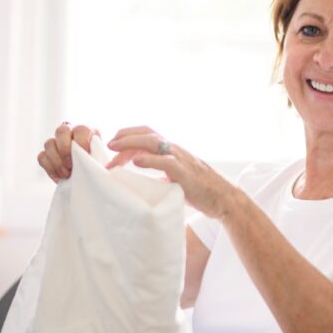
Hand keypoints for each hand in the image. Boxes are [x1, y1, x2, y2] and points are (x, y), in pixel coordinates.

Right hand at [37, 122, 98, 182]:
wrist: (87, 178)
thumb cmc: (97, 168)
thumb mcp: (102, 161)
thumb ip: (99, 156)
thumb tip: (95, 159)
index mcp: (86, 132)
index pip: (81, 129)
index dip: (81, 142)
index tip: (85, 157)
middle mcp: (70, 133)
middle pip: (61, 130)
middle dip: (65, 149)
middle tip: (71, 165)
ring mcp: (56, 143)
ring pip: (49, 143)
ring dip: (57, 161)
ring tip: (66, 174)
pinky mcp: (46, 154)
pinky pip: (41, 156)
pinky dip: (49, 167)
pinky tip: (59, 177)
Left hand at [106, 126, 239, 218]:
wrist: (224, 199)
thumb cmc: (200, 191)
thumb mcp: (176, 178)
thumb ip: (160, 174)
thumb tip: (140, 181)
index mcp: (173, 151)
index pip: (147, 135)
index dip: (129, 137)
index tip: (112, 147)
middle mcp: (176, 150)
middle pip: (147, 133)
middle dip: (125, 136)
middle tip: (108, 146)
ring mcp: (181, 160)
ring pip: (154, 142)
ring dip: (131, 143)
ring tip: (115, 149)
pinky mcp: (186, 173)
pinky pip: (166, 162)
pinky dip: (150, 160)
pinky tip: (137, 162)